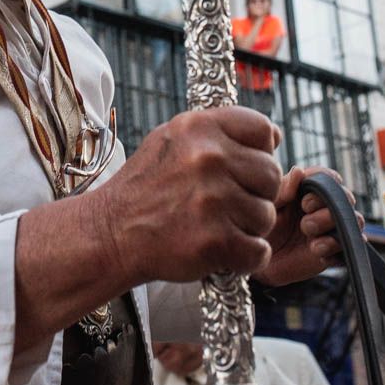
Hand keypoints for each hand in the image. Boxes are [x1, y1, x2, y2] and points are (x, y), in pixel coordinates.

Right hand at [95, 107, 281, 284]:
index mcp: (198, 127)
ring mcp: (212, 200)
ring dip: (247, 227)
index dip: (260, 152)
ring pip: (266, 216)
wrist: (110, 232)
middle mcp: (207, 158)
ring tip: (214, 226)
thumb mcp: (172, 140)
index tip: (242, 168)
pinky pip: (259, 251)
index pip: (263, 130)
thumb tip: (274, 136)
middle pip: (271, 174)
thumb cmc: (146, 188)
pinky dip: (244, 257)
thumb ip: (220, 133)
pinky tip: (219, 249)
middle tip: (226, 204)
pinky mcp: (215, 241)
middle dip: (255, 193)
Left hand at [252, 165, 362, 287]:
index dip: (324, 185)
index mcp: (308, 191)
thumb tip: (299, 171)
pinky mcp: (334, 252)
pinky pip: (349, 247)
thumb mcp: (269, 207)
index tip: (304, 201)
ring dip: (332, 227)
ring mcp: (331, 230)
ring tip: (309, 236)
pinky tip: (315, 250)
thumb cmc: (262, 228)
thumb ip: (283, 189)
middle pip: (345, 197)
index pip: (329, 178)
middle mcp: (324, 208)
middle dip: (327, 209)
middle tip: (305, 221)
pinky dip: (334, 248)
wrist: (259, 263)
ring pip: (354, 221)